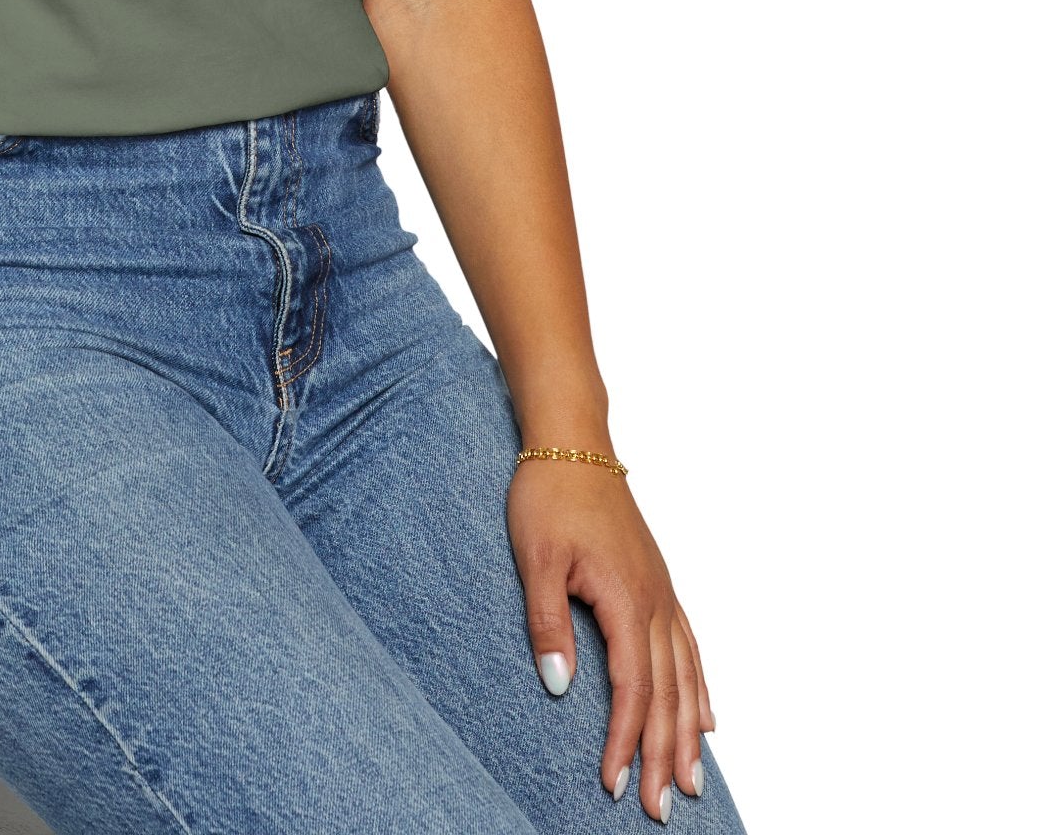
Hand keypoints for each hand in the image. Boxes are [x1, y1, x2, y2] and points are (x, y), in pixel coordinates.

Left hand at [507, 455, 715, 821]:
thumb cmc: (548, 496)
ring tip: (691, 782)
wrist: (572, 443)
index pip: (631, 689)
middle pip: (667, 694)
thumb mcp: (535, 558)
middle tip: (662, 809)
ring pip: (686, 677)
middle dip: (663, 755)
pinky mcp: (659, 583)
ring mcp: (663, 592)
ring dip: (688, 733)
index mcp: (627, 600)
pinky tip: (706, 717)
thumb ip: (547, 623)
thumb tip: (557, 687)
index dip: (623, 740)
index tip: (612, 783)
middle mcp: (655, 602)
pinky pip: (689, 648)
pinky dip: (700, 688)